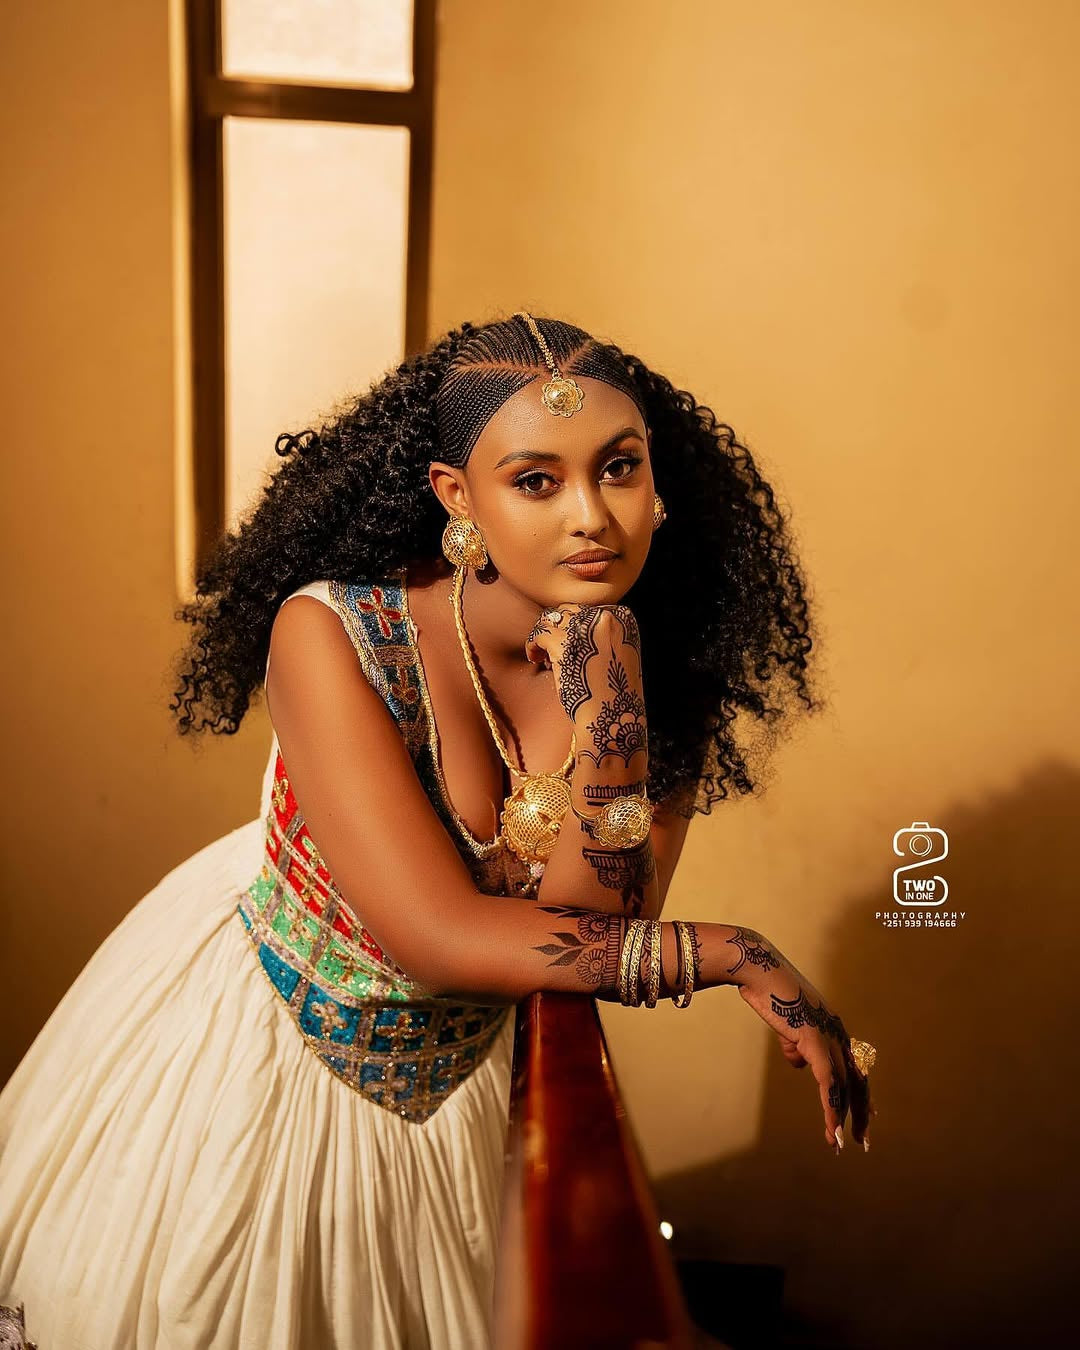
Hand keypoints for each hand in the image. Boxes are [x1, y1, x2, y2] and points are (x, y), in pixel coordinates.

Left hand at [524, 603, 643, 731]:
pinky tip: (535, 658)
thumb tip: (569, 619)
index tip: (570, 644)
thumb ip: (602, 634)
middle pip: (569, 610)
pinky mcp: (564, 644)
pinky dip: (533, 645)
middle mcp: (606, 618)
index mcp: (623, 619)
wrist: (613, 718)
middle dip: (558, 629)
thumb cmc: (614, 692)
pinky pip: (539, 633)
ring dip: (544, 635)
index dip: (574, 626)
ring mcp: (584, 629)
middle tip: (553, 651)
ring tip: (543, 655)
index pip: (589, 609)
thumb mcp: (619, 653)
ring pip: (551, 618)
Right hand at [732, 930, 874, 1152]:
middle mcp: (837, 1034)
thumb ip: (796, 1044)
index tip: (867, 1118)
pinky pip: (828, 1084)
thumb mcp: (786, 1024)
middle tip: (863, 1141)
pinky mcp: (814, 1041)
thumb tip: (800, 1061)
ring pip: (843, 1088)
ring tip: (839, 1143)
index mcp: (833, 1028)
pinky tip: (830, 1128)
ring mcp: (828, 1037)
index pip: (854, 1068)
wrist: (758, 970)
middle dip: (860, 1114)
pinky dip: (831, 1108)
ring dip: (842, 1119)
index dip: (860, 1095)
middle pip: (856, 1081)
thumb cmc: (768, 991)